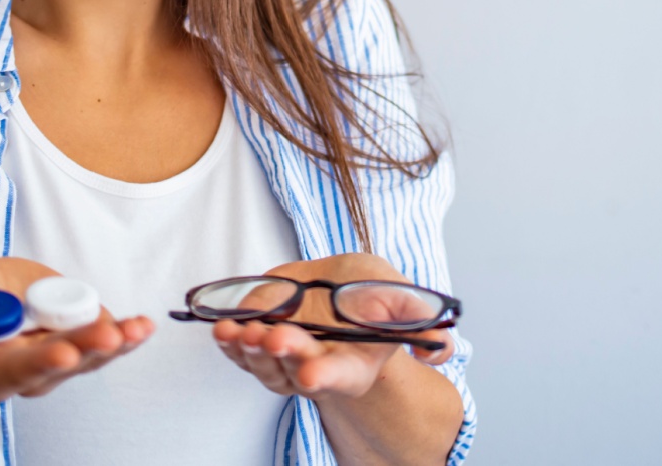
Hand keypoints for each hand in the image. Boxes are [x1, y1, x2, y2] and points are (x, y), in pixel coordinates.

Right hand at [0, 256, 152, 401]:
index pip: (7, 374)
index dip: (34, 364)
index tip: (58, 354)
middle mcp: (23, 371)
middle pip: (55, 366)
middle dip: (83, 351)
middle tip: (106, 337)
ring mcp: (54, 354)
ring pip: (87, 355)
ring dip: (113, 342)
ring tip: (134, 329)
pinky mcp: (76, 334)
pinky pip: (106, 339)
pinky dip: (126, 333)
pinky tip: (143, 326)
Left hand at [211, 254, 454, 400]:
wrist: (337, 283)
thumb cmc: (370, 292)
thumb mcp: (401, 295)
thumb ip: (419, 318)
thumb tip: (440, 352)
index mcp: (356, 364)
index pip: (341, 377)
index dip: (325, 376)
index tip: (310, 374)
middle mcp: (318, 368)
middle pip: (296, 370)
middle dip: (282, 355)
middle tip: (273, 337)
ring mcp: (285, 362)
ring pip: (263, 364)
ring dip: (249, 350)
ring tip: (237, 330)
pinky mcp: (260, 348)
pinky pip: (241, 352)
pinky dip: (229, 342)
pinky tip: (222, 328)